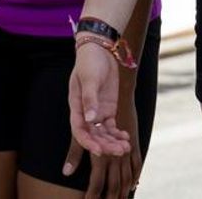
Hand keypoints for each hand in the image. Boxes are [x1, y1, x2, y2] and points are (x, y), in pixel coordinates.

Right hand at [67, 40, 130, 157]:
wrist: (99, 51)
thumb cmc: (89, 62)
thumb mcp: (89, 79)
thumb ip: (90, 99)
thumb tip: (89, 119)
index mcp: (76, 107)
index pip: (79, 131)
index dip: (88, 143)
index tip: (100, 152)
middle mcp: (85, 113)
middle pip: (93, 135)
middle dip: (105, 145)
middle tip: (120, 151)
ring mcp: (97, 112)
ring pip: (103, 133)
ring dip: (113, 142)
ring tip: (125, 148)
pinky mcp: (108, 109)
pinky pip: (111, 126)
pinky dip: (117, 134)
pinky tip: (126, 138)